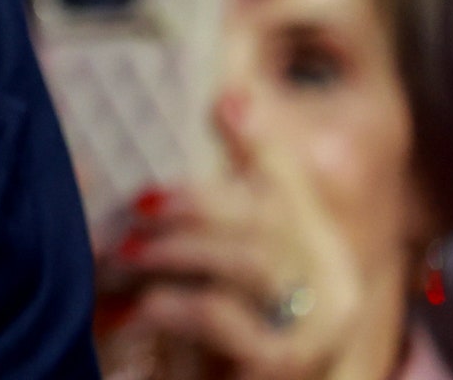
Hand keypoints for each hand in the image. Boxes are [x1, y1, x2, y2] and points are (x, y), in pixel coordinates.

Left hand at [96, 96, 366, 379]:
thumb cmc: (215, 338)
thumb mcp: (214, 261)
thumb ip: (221, 195)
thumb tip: (230, 98)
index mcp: (322, 249)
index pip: (296, 182)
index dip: (262, 143)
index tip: (221, 104)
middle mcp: (334, 285)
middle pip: (271, 217)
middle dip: (196, 202)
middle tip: (134, 202)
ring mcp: (317, 329)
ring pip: (252, 260)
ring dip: (176, 247)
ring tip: (119, 251)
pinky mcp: (286, 365)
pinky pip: (224, 315)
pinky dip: (170, 304)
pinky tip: (131, 306)